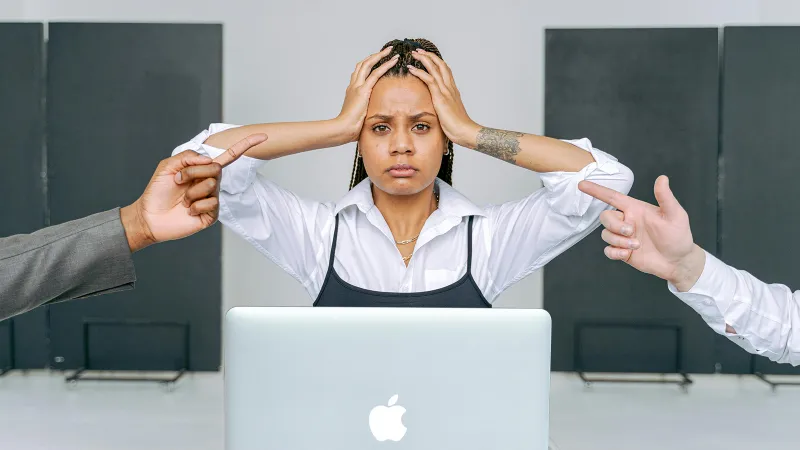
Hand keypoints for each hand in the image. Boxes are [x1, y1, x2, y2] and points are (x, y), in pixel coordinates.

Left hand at [120, 134, 267, 251]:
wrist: (150, 217)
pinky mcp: (211, 215)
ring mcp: (212, 199)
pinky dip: (195, 206)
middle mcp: (211, 183)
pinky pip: (211, 203)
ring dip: (191, 191)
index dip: (245, 145)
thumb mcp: (168, 166)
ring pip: (211, 186)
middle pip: (216, 169)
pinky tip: (187, 210)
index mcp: (203, 170)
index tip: (262, 136)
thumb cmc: (157, 192)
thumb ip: (188, 157)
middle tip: (179, 181)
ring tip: (183, 199)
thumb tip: (209, 160)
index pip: (228, 156)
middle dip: (194, 173)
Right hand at [336, 46, 399, 141]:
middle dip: (375, 56)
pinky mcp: (363, 90)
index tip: (377, 59)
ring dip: (380, 55)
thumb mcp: (359, 115)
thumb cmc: (350, 127)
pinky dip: (385, 65)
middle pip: (363, 64)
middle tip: (386, 50)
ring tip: (391, 51)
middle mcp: (353, 85)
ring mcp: (357, 86)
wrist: (343, 129)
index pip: (360, 72)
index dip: (368, 64)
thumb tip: (373, 115)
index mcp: (352, 90)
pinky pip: (376, 73)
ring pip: (368, 64)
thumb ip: (365, 110)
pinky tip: (393, 60)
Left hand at [407, 49, 478, 147]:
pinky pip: (429, 80)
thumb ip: (445, 109)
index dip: (437, 62)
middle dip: (429, 56)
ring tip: (414, 54)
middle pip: (441, 65)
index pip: (446, 71)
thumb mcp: (450, 114)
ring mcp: (446, 91)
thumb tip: (440, 110)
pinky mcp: (440, 97)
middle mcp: (450, 88)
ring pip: (435, 68)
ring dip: (424, 59)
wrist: (465, 131)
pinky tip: (411, 68)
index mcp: (453, 91)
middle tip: (419, 51)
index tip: (428, 57)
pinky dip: (419, 72)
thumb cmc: (459, 127)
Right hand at [577, 175, 705, 290]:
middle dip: (614, 225)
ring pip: (606, 234)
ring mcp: (624, 237)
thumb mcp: (676, 215)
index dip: (597, 190)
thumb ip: (665, 197)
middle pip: (606, 217)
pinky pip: (608, 250)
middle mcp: (627, 221)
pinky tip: (628, 253)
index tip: (582, 185)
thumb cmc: (679, 236)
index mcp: (636, 209)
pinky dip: (615, 252)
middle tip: (631, 232)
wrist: (678, 261)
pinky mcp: (622, 252)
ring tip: (636, 246)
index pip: (612, 197)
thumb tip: (662, 178)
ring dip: (618, 241)